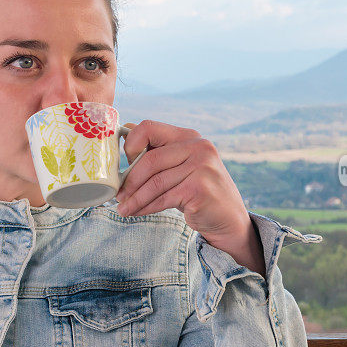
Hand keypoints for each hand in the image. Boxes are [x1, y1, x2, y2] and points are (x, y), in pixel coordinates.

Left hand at [116, 120, 265, 275]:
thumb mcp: (180, 166)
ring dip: (135, 198)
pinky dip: (146, 207)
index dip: (131, 145)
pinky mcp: (200, 188)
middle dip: (130, 180)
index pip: (149, 127)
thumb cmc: (197, 191)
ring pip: (155, 182)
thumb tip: (126, 132)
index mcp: (189, 136)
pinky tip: (137, 212)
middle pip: (150, 159)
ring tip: (123, 209)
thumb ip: (159, 151)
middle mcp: (198, 146)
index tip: (123, 165)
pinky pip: (164, 198)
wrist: (228, 218)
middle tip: (118, 195)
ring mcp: (202, 166)